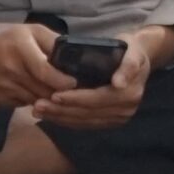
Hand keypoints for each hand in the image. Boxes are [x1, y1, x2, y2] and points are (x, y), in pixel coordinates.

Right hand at [0, 5, 72, 108]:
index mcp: (20, 50)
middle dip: (58, 92)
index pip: (45, 72)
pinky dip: (28, 100)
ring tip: (51, 90)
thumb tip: (75, 57)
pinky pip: (19, 104)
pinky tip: (30, 90)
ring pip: (32, 100)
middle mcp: (9, 70)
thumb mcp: (32, 31)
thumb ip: (54, 43)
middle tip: (67, 90)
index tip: (73, 82)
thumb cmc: (7, 36)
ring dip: (44, 98)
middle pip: (42, 90)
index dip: (63, 81)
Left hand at [32, 26, 173, 129]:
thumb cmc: (130, 50)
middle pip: (87, 113)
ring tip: (37, 110)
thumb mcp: (132, 50)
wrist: (136, 58)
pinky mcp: (109, 122)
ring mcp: (118, 118)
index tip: (54, 95)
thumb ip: (128, 65)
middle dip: (61, 110)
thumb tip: (119, 84)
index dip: (75, 99)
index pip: (97, 100)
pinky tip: (49, 115)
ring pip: (83, 121)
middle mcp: (125, 110)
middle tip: (37, 105)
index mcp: (130, 94)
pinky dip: (65, 120)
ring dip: (59, 117)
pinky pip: (84, 124)